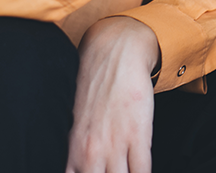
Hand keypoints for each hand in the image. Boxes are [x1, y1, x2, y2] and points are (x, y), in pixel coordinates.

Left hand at [66, 17, 158, 172]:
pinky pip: (142, 171)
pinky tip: (142, 172)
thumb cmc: (96, 86)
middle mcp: (91, 153)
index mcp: (73, 151)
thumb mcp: (77, 122)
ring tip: (127, 171)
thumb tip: (79, 166)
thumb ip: (77, 151)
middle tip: (114, 172)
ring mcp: (115, 146)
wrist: (115, 54)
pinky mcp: (138, 135)